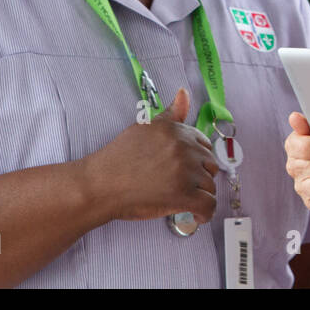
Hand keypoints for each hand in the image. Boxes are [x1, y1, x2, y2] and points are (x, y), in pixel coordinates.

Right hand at [82, 87, 219, 224]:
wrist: (99, 185)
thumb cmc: (117, 159)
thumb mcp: (145, 128)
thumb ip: (170, 114)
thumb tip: (184, 93)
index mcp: (175, 130)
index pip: (203, 144)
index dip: (196, 159)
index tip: (186, 169)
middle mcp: (183, 147)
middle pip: (210, 165)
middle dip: (200, 177)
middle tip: (182, 186)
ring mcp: (184, 172)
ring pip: (210, 186)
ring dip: (200, 196)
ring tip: (184, 201)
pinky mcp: (183, 195)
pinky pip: (208, 206)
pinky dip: (205, 214)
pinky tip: (196, 216)